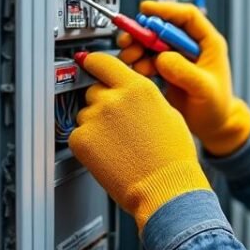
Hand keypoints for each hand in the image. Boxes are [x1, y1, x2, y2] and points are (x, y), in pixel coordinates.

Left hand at [69, 52, 212, 229]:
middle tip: (118, 124)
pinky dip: (88, 144)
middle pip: (94, 90)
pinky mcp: (81, 140)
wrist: (165, 188)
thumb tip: (128, 91)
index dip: (94, 64)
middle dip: (102, 102)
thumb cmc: (171, 156)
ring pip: (85, 113)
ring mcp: (94, 118)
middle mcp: (113, 97)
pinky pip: (78, 135)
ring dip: (95, 124)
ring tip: (117, 144)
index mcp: (137, 87)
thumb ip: (141, 96)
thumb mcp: (167, 112)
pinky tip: (108, 154)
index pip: (102, 61)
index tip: (90, 65)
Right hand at [117, 1, 249, 155]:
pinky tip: (136, 71)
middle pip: (162, 27)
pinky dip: (137, 63)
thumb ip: (184, 72)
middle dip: (143, 32)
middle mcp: (189, 46)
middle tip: (128, 40)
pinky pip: (146, 59)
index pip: (187, 16)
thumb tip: (162, 58)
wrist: (212, 126)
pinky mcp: (164, 69)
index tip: (146, 10)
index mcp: (208, 43)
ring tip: (130, 59)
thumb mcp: (205, 89)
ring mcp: (176, 57)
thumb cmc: (217, 107)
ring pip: (151, 42)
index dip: (166, 9)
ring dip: (136, 48)